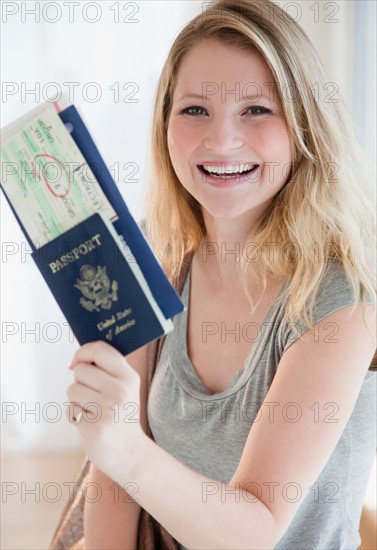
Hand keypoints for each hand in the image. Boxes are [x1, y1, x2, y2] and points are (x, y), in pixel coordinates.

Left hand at [66, 341, 145, 480]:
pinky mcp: (94, 427)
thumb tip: (76, 359)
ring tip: (92, 410)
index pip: (100, 349)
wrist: (129, 452)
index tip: (77, 361)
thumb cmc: (120, 414)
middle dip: (80, 381)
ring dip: (76, 400)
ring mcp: (107, 409)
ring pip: (72, 389)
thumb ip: (107, 368)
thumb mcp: (124, 387)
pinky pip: (70, 409)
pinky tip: (90, 423)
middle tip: (93, 396)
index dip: (83, 352)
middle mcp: (120, 390)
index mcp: (129, 376)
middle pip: (81, 370)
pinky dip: (75, 416)